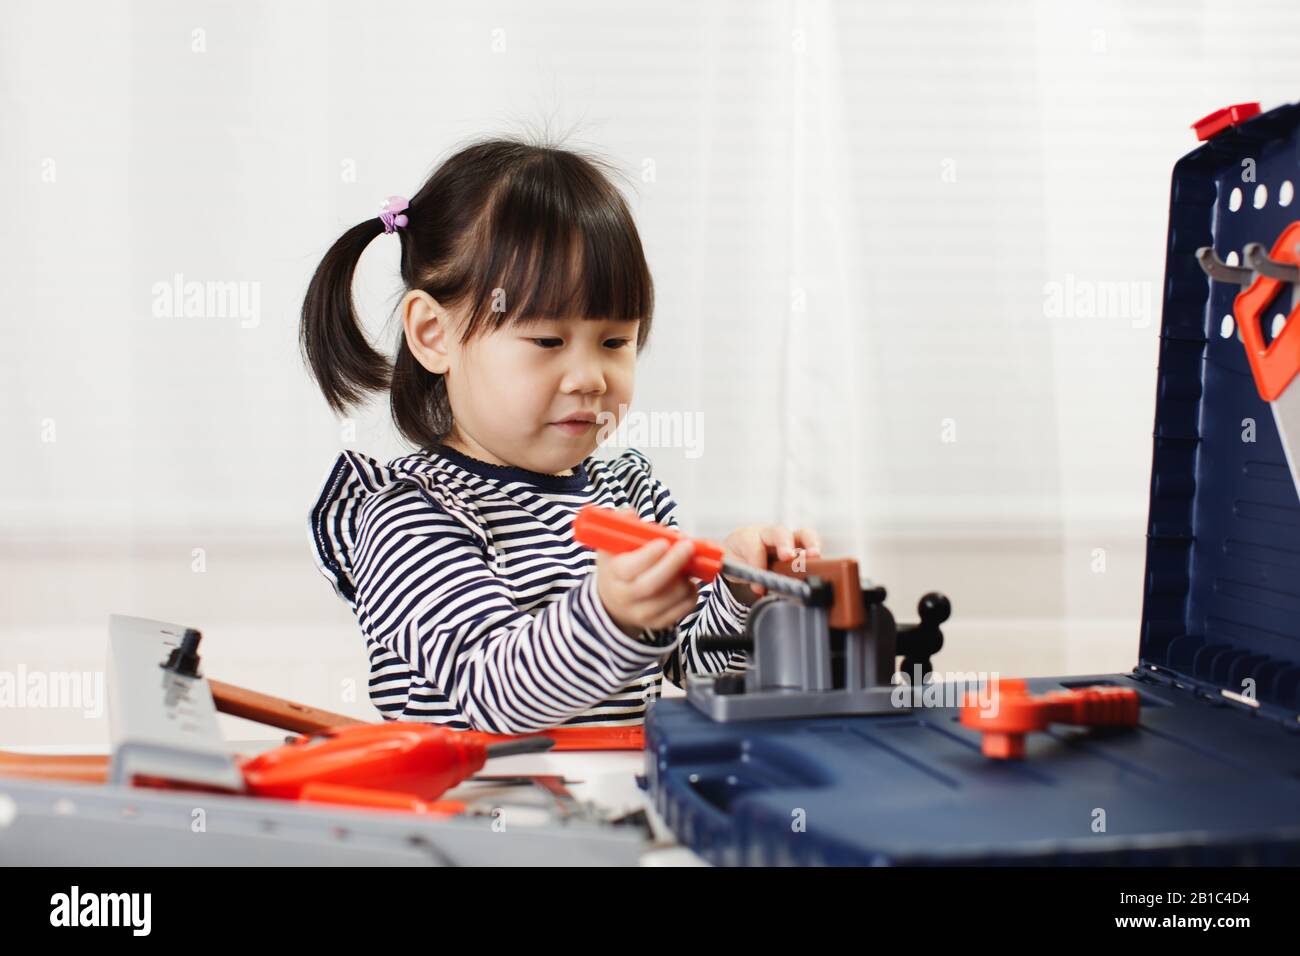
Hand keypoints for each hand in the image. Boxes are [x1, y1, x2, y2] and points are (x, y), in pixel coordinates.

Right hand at [594, 511, 699, 636]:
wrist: (612, 602)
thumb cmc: (616, 568)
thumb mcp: (610, 546)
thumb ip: (619, 526)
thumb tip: (630, 513)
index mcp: (613, 576)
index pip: (629, 569)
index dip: (649, 556)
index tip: (664, 542)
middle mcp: (626, 598)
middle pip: (651, 585)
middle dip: (673, 564)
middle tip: (688, 547)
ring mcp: (642, 614)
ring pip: (670, 598)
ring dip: (685, 578)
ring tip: (689, 563)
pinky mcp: (658, 623)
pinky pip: (681, 610)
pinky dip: (691, 594)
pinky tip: (688, 580)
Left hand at [721, 525, 822, 603]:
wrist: (740, 551)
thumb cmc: (737, 559)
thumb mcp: (732, 567)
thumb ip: (744, 575)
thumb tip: (760, 587)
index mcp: (747, 536)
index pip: (753, 544)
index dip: (756, 562)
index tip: (758, 584)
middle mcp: (768, 533)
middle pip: (779, 531)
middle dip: (783, 544)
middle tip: (787, 557)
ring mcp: (787, 539)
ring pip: (802, 534)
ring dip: (810, 544)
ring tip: (814, 556)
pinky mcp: (799, 547)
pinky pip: (811, 546)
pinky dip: (815, 553)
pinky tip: (819, 566)